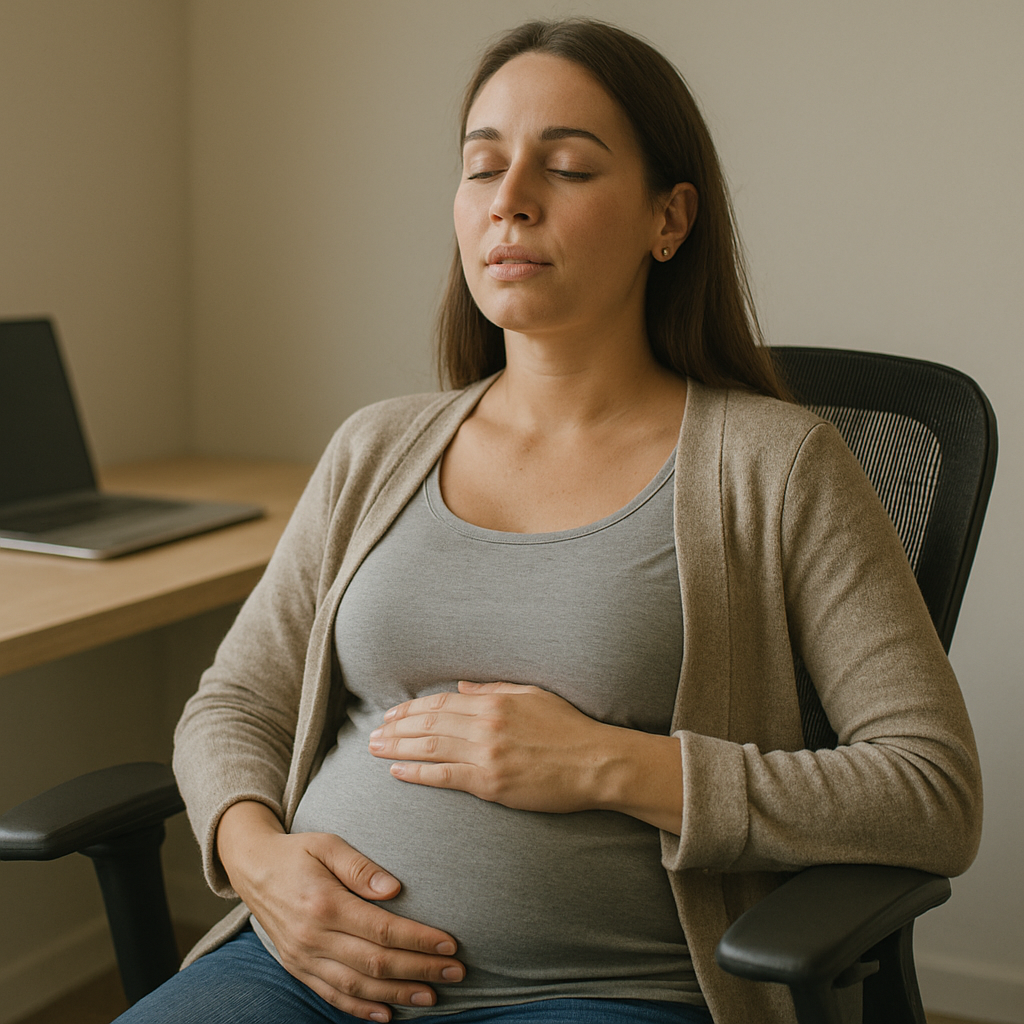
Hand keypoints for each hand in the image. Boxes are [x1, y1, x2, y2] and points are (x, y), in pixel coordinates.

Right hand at [215, 801, 463, 1021]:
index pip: (381, 929)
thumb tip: (394, 889)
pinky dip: (360, 1008)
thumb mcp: (327, 844)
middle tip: (456, 971)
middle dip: (419, 969)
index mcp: (324, 903)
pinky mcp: (297, 968)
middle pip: (375, 962)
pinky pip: (331, 995)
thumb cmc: (297, 851)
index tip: (450, 943)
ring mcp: (303, 957)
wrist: (252, 867)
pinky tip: (387, 1013)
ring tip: (432, 995)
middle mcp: (313, 936)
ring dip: (397, 993)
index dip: (418, 939)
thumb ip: (360, 866)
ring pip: (356, 985)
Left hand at [368, 681, 615, 813]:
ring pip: (431, 749)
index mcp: (495, 702)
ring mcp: (488, 756)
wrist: (597, 763)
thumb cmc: (569, 728)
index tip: (392, 714)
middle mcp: (487, 726)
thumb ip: (495, 689)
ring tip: (375, 750)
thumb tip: (462, 686)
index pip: (442, 703)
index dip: (412, 709)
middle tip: (373, 734)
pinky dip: (418, 773)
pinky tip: (398, 771)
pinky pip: (445, 777)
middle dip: (397, 728)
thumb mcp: (533, 695)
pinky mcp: (492, 784)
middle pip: (429, 725)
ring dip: (398, 748)